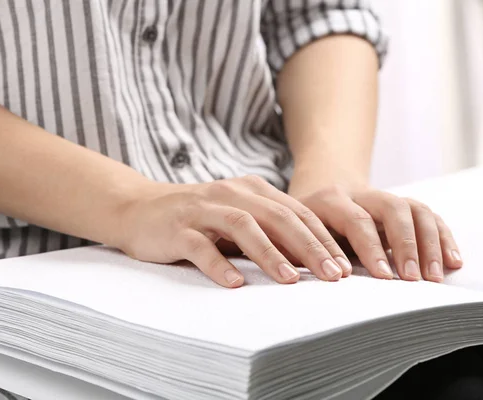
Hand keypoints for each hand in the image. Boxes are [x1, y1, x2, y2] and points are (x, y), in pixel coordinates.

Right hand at [116, 176, 352, 287]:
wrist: (138, 208)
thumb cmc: (196, 219)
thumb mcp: (236, 218)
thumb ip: (268, 231)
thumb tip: (310, 261)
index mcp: (250, 189)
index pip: (295, 212)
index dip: (322, 238)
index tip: (344, 266)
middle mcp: (230, 194)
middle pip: (277, 217)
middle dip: (308, 246)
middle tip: (332, 275)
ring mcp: (202, 210)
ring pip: (243, 227)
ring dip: (270, 254)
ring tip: (291, 280)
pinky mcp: (177, 228)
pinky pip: (200, 246)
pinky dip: (219, 264)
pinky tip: (235, 283)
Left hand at [290, 183, 462, 281]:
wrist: (320, 184)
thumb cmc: (303, 221)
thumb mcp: (291, 230)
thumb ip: (299, 250)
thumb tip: (305, 278)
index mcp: (331, 199)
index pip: (357, 219)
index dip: (371, 248)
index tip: (383, 277)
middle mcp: (362, 193)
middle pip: (394, 209)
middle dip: (406, 245)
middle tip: (412, 279)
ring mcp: (386, 197)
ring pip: (416, 210)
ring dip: (430, 244)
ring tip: (435, 278)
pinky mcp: (403, 206)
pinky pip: (429, 216)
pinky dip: (443, 238)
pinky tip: (453, 262)